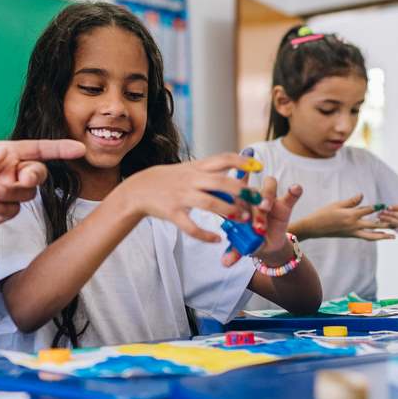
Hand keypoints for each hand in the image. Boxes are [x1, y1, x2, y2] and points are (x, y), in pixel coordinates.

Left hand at [0, 139, 84, 233]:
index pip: (37, 150)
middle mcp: (10, 172)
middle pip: (38, 173)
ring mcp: (7, 193)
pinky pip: (13, 211)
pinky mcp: (1, 212)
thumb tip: (4, 152)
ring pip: (27, 194)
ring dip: (11, 193)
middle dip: (32, 175)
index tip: (79, 148)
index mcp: (5, 153)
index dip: (59, 149)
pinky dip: (1, 208)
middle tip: (19, 178)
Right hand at [115, 153, 258, 244]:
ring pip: (208, 203)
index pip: (221, 159)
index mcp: (196, 167)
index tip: (258, 165)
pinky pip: (190, 226)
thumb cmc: (169, 179)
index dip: (241, 161)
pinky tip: (216, 240)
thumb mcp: (188, 169)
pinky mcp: (173, 213)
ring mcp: (181, 196)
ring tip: (242, 218)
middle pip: (219, 182)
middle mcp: (190, 180)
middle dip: (240, 190)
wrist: (139, 189)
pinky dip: (204, 235)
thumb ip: (210, 171)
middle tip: (257, 199)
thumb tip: (235, 169)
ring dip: (228, 210)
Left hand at [222, 176, 301, 266]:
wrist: (267, 245)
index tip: (234, 207)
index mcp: (238, 204)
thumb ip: (234, 251)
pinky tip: (295, 189)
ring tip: (266, 207)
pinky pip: (291, 194)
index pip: (232, 194)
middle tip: (251, 211)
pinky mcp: (284, 203)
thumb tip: (225, 263)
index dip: (232, 197)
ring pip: (268, 186)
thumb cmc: (250, 241)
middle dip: (251, 200)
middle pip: (251, 189)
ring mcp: (268, 198)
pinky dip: (294, 191)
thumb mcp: (242, 246)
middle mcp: (252, 197)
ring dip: (267, 194)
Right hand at [294, 193, 395, 240]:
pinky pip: (365, 237)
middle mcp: (353, 225)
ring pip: (371, 236)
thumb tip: (362, 195)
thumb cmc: (323, 214)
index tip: (386, 205)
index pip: (368, 210)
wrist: (313, 228)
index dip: (377, 207)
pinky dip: (374, 237)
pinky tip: (380, 236)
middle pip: (374, 225)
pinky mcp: (350, 235)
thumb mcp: (336, 204)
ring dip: (383, 235)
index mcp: (350, 215)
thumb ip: (351, 201)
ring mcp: (352, 232)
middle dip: (386, 224)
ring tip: (393, 236)